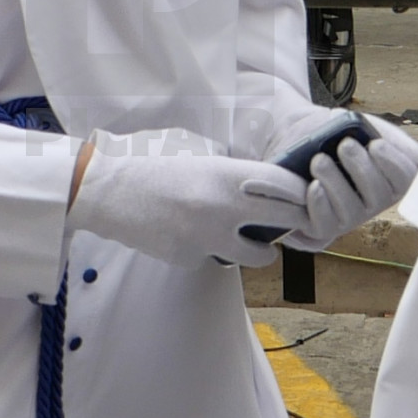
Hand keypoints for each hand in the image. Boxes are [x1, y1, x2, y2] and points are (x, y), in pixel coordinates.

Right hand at [66, 146, 312, 268]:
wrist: (109, 192)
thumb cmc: (155, 168)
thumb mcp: (200, 157)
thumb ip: (236, 173)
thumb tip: (274, 188)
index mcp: (226, 174)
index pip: (285, 186)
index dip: (303, 193)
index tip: (308, 197)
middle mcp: (222, 207)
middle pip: (284, 221)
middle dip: (297, 223)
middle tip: (298, 224)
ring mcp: (208, 237)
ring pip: (261, 255)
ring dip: (263, 250)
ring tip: (254, 243)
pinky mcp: (191, 258)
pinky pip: (219, 259)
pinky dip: (216, 252)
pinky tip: (196, 236)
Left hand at [278, 115, 417, 250]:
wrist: (302, 140)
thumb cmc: (338, 134)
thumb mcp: (363, 126)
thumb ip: (382, 132)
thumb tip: (395, 147)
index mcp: (391, 176)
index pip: (408, 179)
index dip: (394, 164)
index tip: (375, 143)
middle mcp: (375, 201)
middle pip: (380, 195)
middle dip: (362, 169)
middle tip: (345, 145)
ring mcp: (351, 216)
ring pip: (352, 209)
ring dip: (336, 182)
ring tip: (319, 160)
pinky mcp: (324, 227)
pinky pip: (325, 223)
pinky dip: (319, 203)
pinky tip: (313, 185)